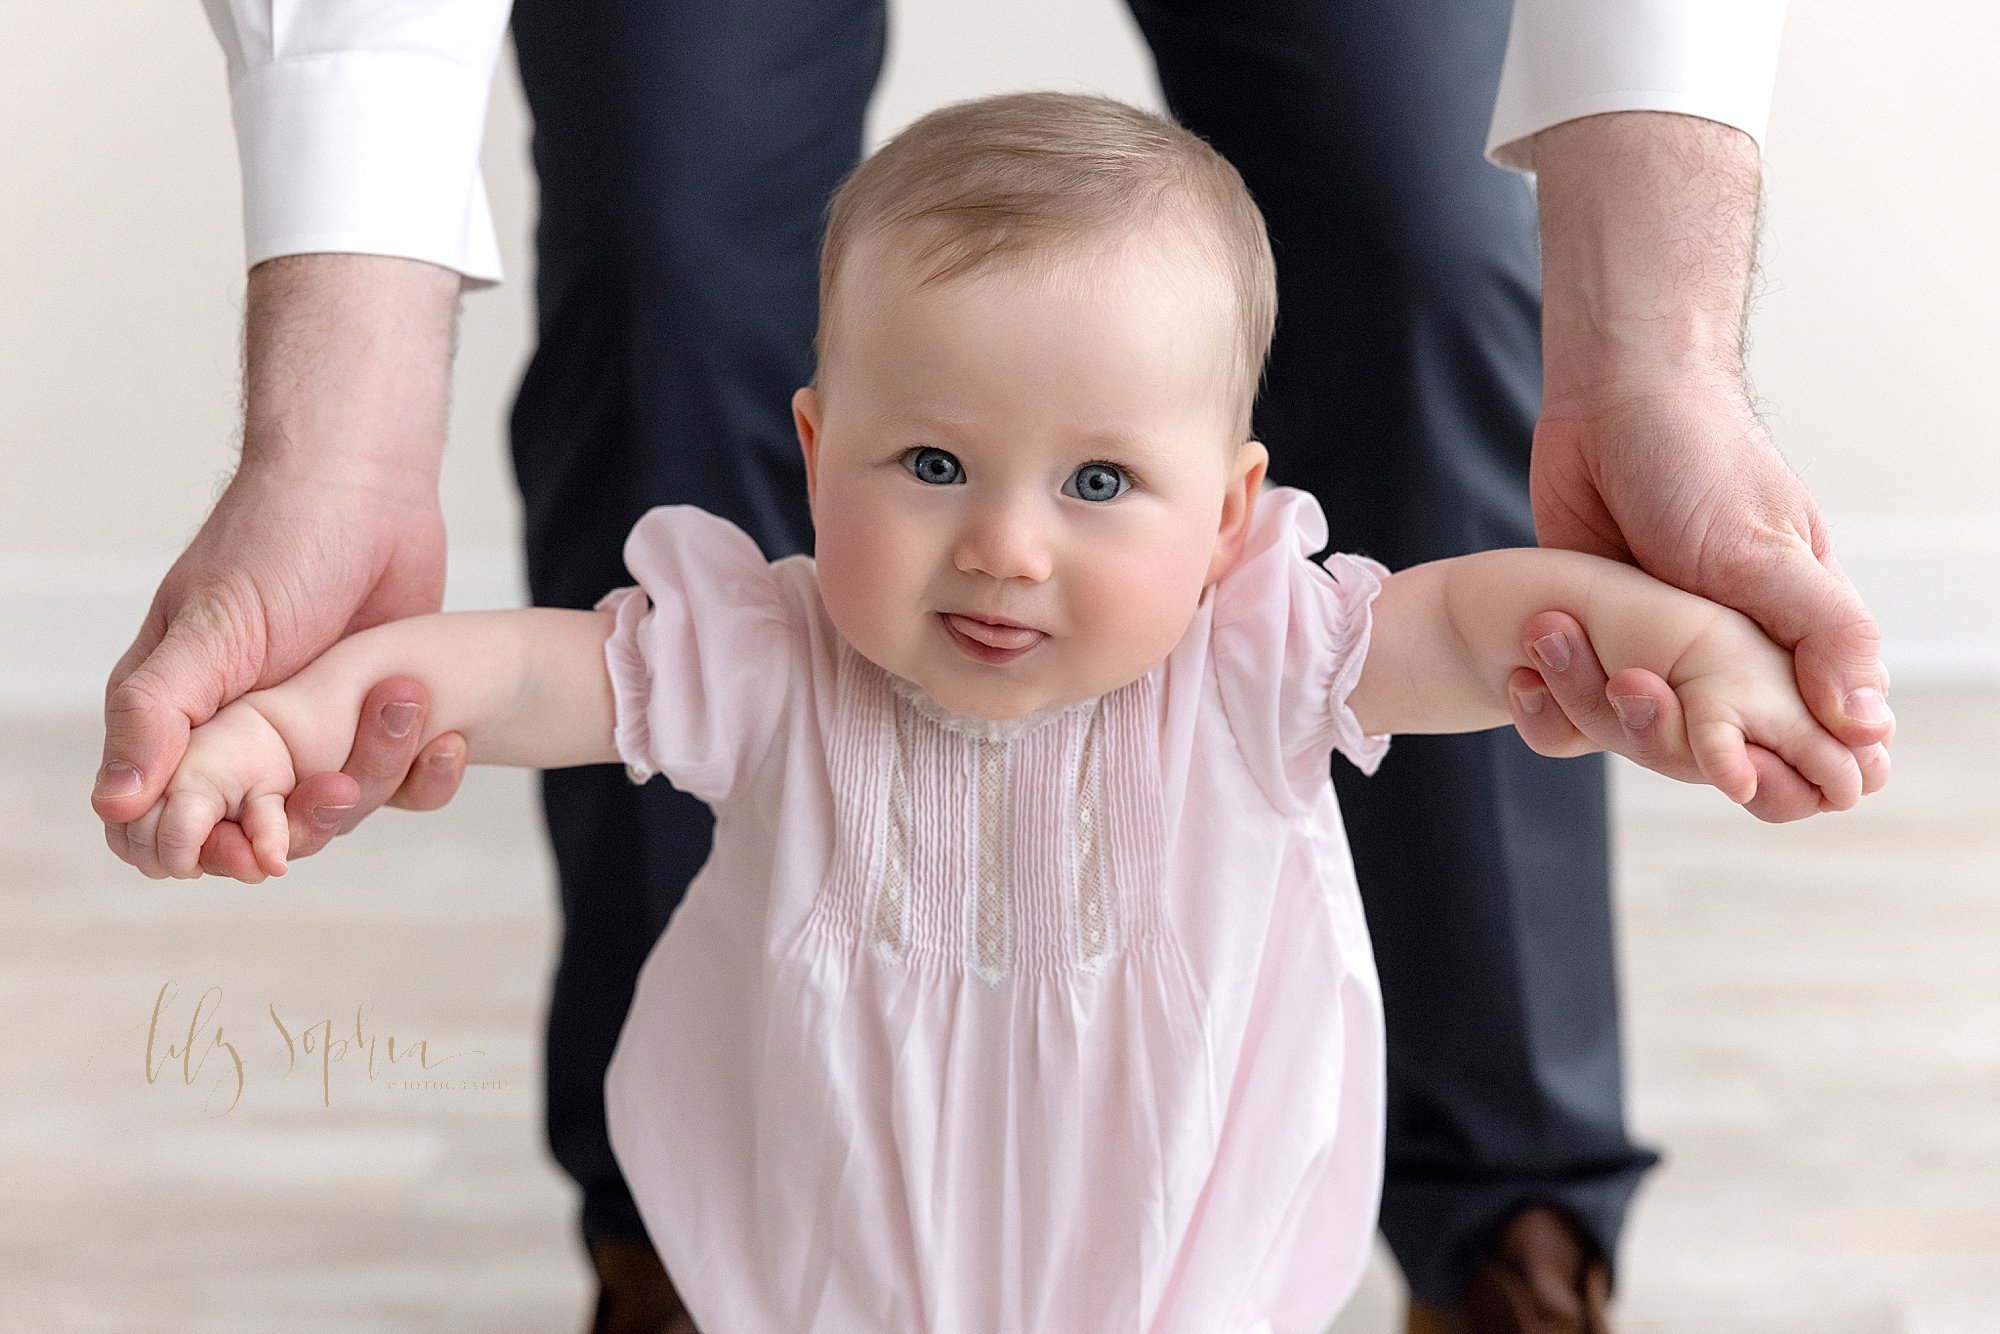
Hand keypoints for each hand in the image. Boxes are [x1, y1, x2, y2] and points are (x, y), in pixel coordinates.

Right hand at [95, 253, 469, 880]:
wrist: (369, 489)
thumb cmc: (275, 544)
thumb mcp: (209, 629)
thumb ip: (157, 713)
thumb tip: (113, 803)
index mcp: (177, 718)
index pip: (153, 822)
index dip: (186, 852)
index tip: (240, 850)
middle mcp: (240, 737)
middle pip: (250, 835)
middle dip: (288, 833)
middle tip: (330, 792)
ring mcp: (313, 735)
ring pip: (331, 815)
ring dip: (362, 795)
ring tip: (385, 738)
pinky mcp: (378, 726)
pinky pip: (398, 784)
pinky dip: (422, 776)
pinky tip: (445, 743)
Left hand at [1530, 114, 1892, 754]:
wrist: (1609, 400)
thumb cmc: (1700, 464)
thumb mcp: (1767, 554)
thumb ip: (1827, 636)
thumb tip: (1868, 731)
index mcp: (1790, 640)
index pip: (1803, 742)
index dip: (1775, 772)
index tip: (1734, 770)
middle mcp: (1725, 656)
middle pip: (1705, 754)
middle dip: (1662, 736)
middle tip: (1632, 682)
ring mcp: (1655, 653)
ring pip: (1632, 736)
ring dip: (1593, 708)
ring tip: (1563, 645)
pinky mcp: (1590, 643)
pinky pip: (1573, 707)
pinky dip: (1550, 703)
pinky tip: (1526, 673)